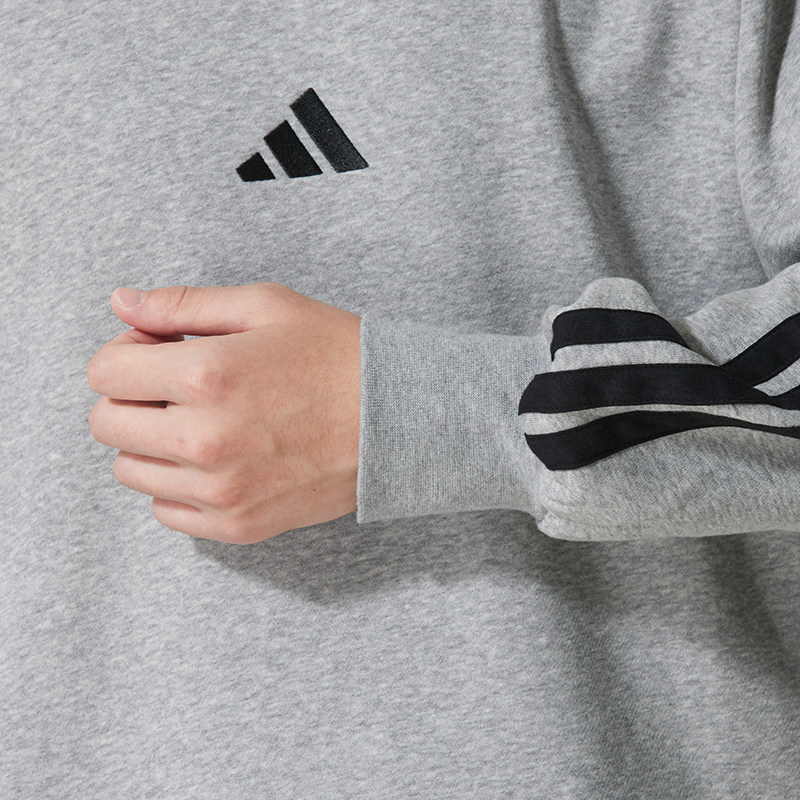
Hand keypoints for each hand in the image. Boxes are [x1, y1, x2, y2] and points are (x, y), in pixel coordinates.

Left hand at [87, 283, 360, 543]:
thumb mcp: (266, 306)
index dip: (124, 354)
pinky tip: (216, 459)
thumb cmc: (339, 355)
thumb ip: (184, 304)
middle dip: (131, 397)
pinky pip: (166, 512)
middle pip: (107, 424)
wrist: (401, 420)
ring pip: (132, 471)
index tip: (157, 352)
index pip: (103, 374)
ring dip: (153, 441)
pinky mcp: (239, 525)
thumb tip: (121, 303)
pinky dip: (177, 485)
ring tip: (201, 421)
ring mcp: (221, 491)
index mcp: (206, 375)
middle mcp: (204, 440)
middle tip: (174, 386)